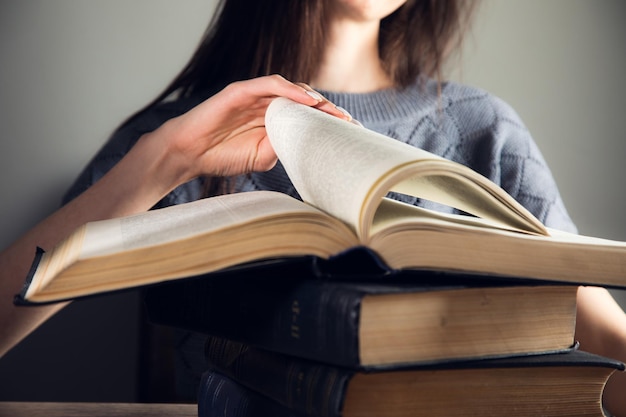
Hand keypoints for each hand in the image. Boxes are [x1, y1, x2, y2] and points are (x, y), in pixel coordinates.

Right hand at [150, 75, 350, 183]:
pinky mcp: (241, 90)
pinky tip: (308, 101)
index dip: (328, 122)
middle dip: (329, 110)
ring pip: (292, 90)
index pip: (307, 115)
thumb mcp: (264, 156)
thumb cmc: (223, 155)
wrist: (190, 154)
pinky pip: (270, 84)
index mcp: (274, 120)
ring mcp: (255, 95)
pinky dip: (291, 90)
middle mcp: (268, 104)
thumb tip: (311, 144)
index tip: (349, 133)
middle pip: (305, 100)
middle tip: (349, 123)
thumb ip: (286, 146)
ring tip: (334, 112)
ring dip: (315, 99)